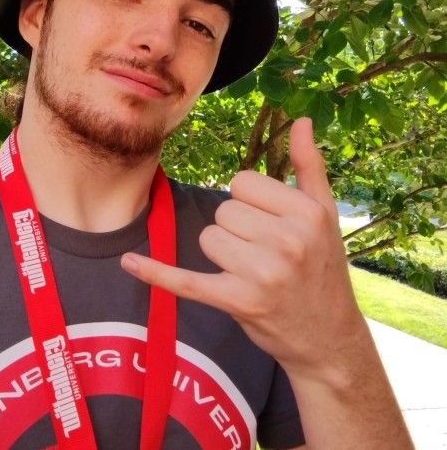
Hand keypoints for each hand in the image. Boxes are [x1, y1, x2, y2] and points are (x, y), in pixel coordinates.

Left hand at [121, 117, 364, 380]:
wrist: (328, 336)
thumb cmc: (323, 268)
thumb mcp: (325, 214)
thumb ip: (309, 165)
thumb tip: (301, 121)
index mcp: (307, 212)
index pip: (242, 183)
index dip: (248, 201)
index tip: (268, 223)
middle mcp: (287, 240)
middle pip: (223, 211)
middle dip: (236, 228)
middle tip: (264, 253)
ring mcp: (262, 273)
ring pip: (207, 238)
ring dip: (221, 253)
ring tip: (252, 271)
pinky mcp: (238, 300)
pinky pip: (186, 280)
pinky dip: (156, 272)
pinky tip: (129, 262)